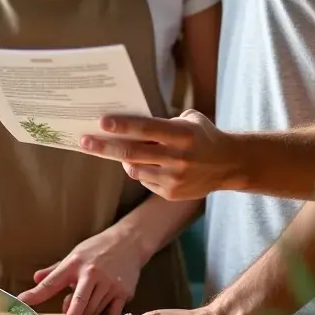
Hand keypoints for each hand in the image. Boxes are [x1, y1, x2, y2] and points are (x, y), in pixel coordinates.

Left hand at [16, 229, 144, 314]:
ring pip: (93, 311)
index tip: (22, 302)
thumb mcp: (74, 255)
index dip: (36, 294)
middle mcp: (91, 273)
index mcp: (74, 264)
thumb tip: (35, 278)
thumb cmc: (97, 249)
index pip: (51, 282)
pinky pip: (111, 314)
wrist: (129, 241)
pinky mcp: (123, 292)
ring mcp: (109, 283)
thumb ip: (55, 270)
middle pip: (77, 302)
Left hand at [80, 110, 239, 200]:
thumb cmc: (203, 136)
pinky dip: (141, 171)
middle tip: (84, 141)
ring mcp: (174, 178)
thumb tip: (127, 123)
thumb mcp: (188, 120)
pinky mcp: (172, 194)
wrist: (230, 165)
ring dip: (124, 159)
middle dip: (104, 147)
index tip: (101, 123)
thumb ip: (161, 122)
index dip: (123, 126)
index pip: (146, 129)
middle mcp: (178, 157)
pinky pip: (144, 181)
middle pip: (132, 152)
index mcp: (182, 134)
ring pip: (134, 169)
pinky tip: (150, 165)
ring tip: (121, 151)